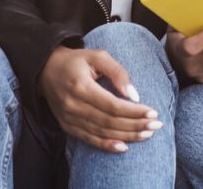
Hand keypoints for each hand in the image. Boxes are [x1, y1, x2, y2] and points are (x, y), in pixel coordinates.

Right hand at [38, 46, 161, 153]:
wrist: (46, 70)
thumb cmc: (76, 61)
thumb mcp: (97, 56)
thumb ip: (117, 72)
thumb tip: (134, 94)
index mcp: (81, 86)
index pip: (112, 105)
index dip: (134, 111)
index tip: (153, 112)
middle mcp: (73, 105)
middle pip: (109, 121)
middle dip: (136, 125)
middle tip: (156, 125)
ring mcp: (68, 118)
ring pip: (102, 132)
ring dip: (127, 136)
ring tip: (147, 134)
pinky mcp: (67, 126)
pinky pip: (89, 139)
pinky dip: (107, 145)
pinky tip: (124, 147)